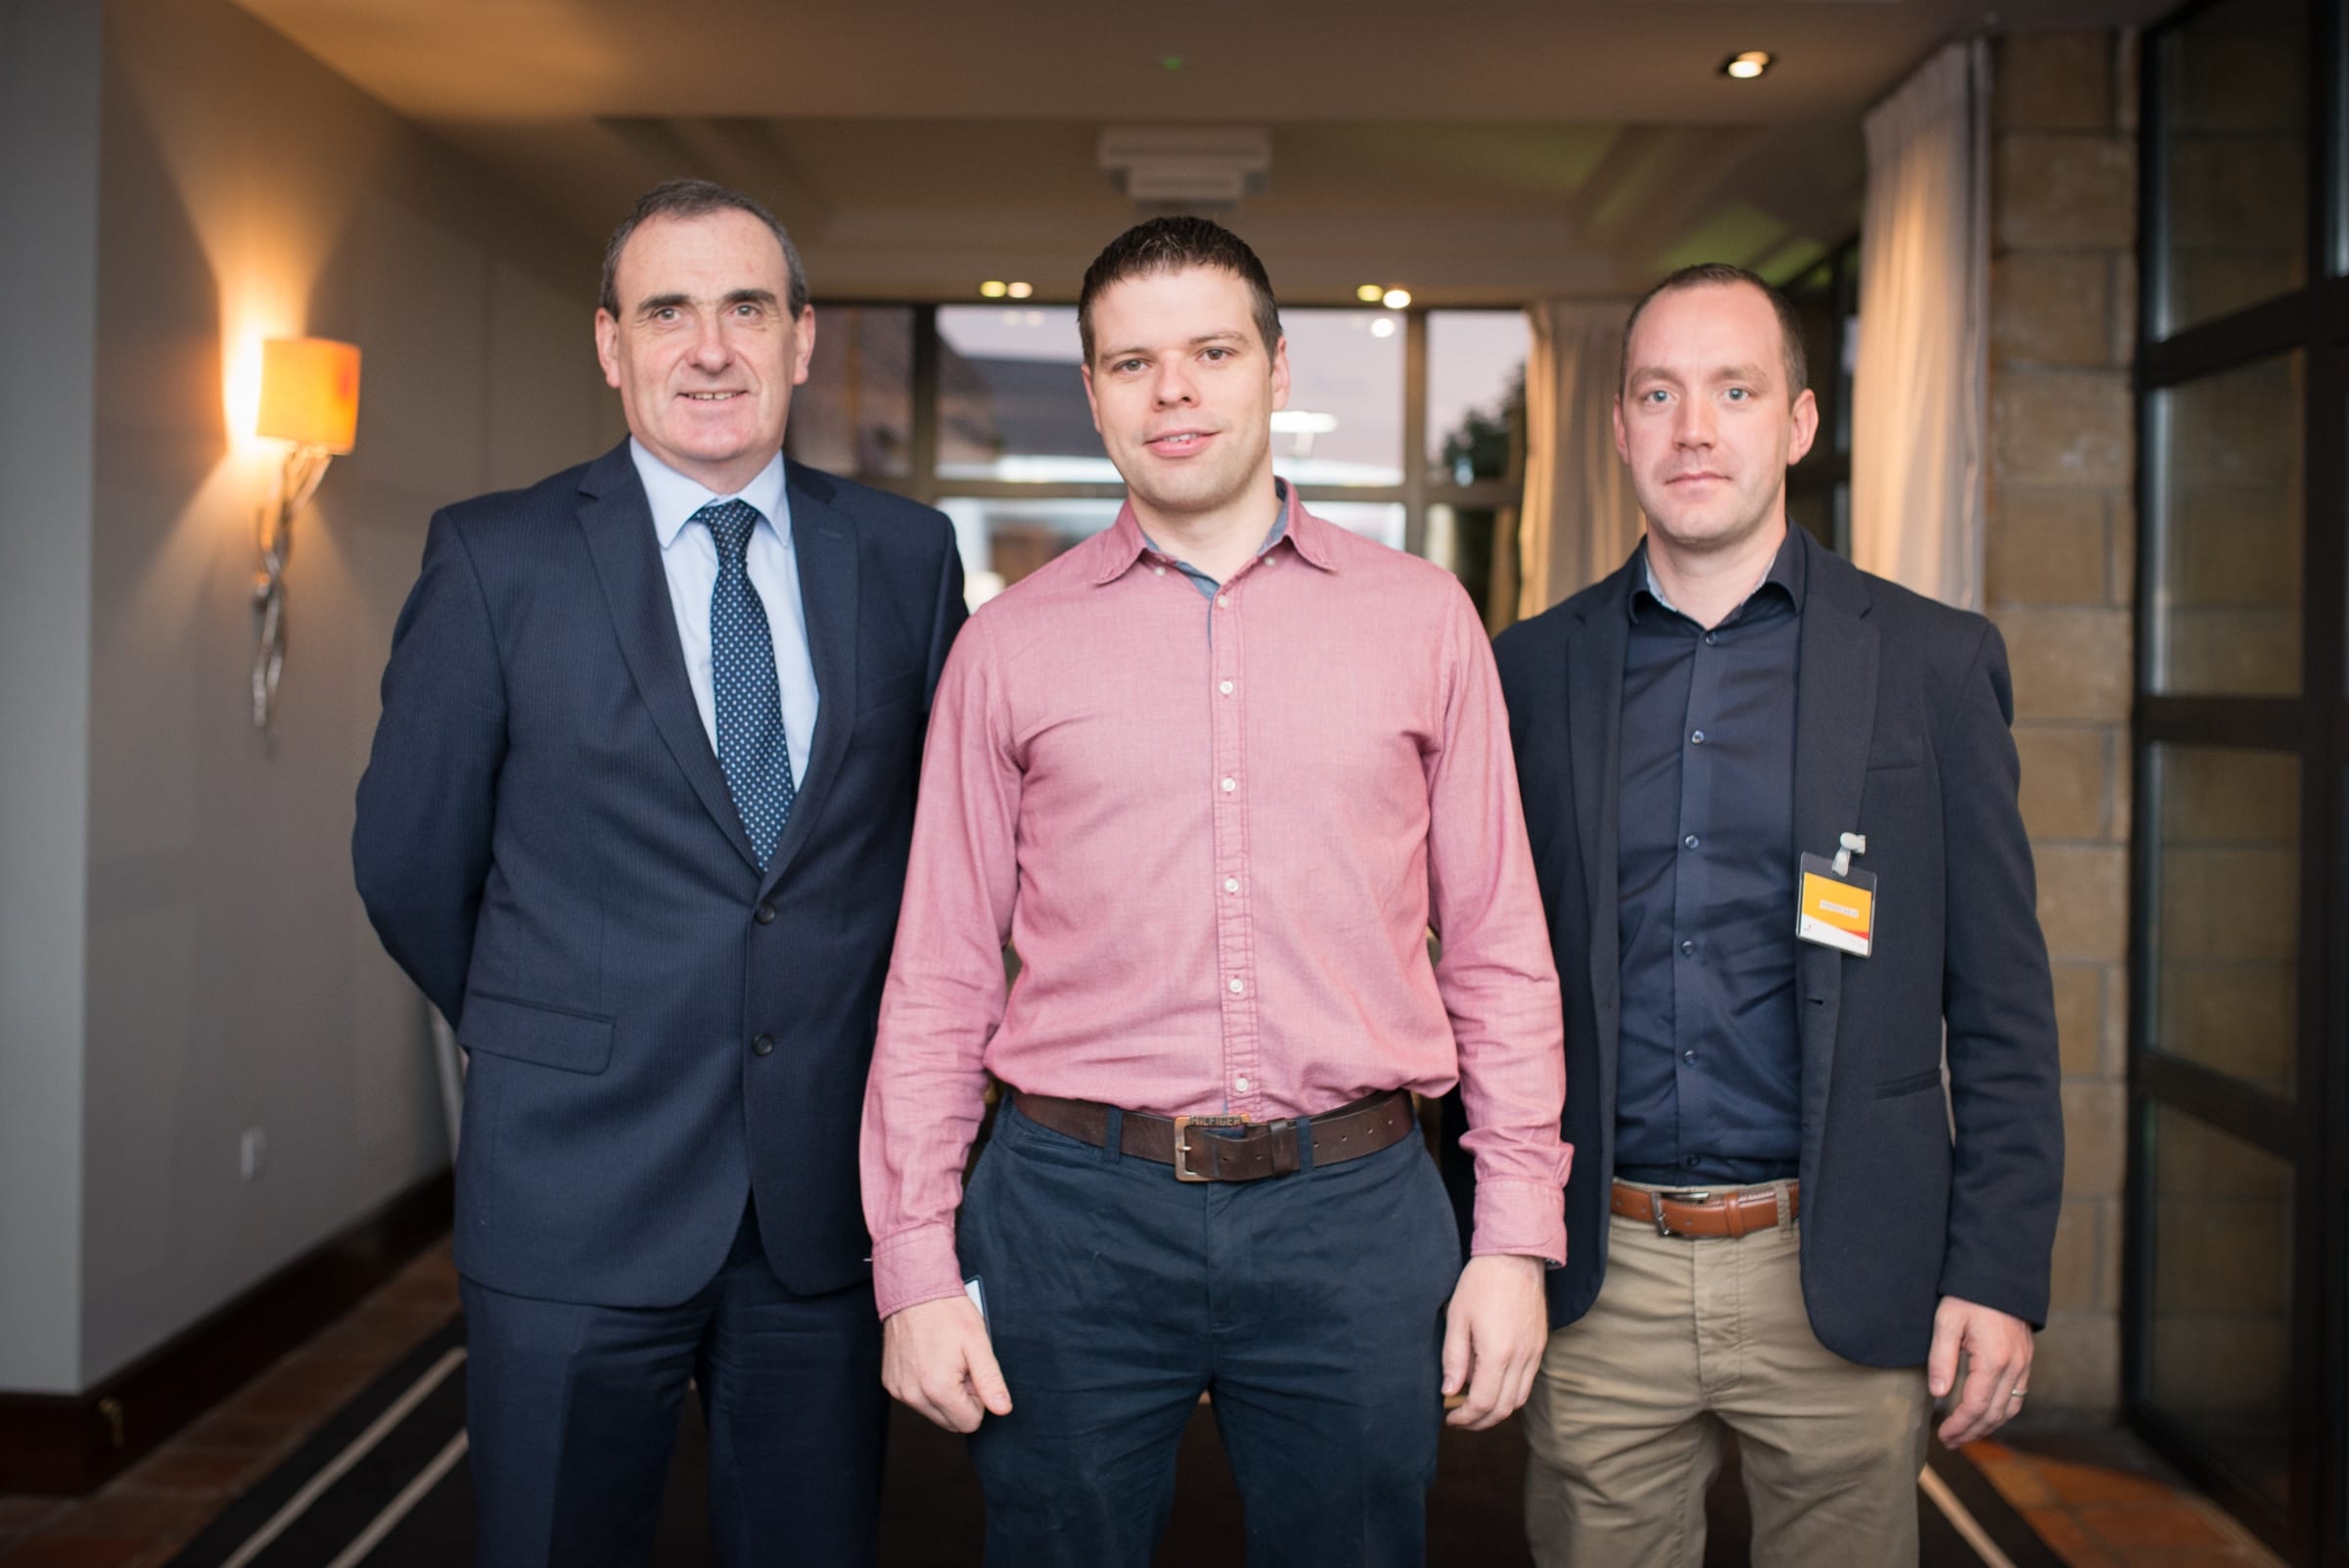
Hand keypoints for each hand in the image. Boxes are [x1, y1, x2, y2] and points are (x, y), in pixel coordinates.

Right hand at [882, 1295, 1011, 1433]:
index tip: (973, 1372)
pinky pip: (916, 1399)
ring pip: (933, 1412)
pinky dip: (926, 1386)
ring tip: (945, 1360)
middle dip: (961, 1399)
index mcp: (938, 1389)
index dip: (978, 1398)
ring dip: (944, 1394)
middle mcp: (914, 1395)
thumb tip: (1003, 1410)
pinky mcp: (890, 1383)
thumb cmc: (948, 1313)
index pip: (970, 1422)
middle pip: (951, 1422)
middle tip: (961, 1366)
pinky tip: (929, 1359)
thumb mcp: (978, 1343)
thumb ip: (990, 1381)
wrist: (914, 1289)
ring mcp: (899, 1390)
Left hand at [1440, 1253, 1547, 1429]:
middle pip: (1504, 1409)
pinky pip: (1527, 1382)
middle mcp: (1522, 1358)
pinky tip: (1492, 1386)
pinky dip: (1510, 1394)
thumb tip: (1449, 1392)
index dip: (1465, 1418)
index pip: (1483, 1403)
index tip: (1450, 1418)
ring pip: (1519, 1399)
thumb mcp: (1457, 1318)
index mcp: (1498, 1353)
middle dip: (1480, 1422)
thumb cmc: (1481, 1283)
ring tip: (1474, 1408)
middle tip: (1460, 1420)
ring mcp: (1535, 1353)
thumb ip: (1453, 1358)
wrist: (1515, 1257)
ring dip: (1497, 1411)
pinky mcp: (1540, 1346)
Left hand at [1927, 1295, 2033, 1446]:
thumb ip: (1942, 1358)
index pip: (1975, 1406)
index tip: (1943, 1436)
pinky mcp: (2025, 1359)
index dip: (1959, 1425)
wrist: (1999, 1274)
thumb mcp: (1947, 1321)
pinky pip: (2018, 1395)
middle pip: (1994, 1414)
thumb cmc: (1968, 1295)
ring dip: (1989, 1426)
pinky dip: (2002, 1411)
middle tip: (1951, 1442)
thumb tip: (1938, 1394)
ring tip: (1967, 1434)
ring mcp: (2023, 1364)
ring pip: (2010, 1408)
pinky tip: (1987, 1414)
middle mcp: (2014, 1367)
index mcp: (1993, 1360)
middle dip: (1972, 1432)